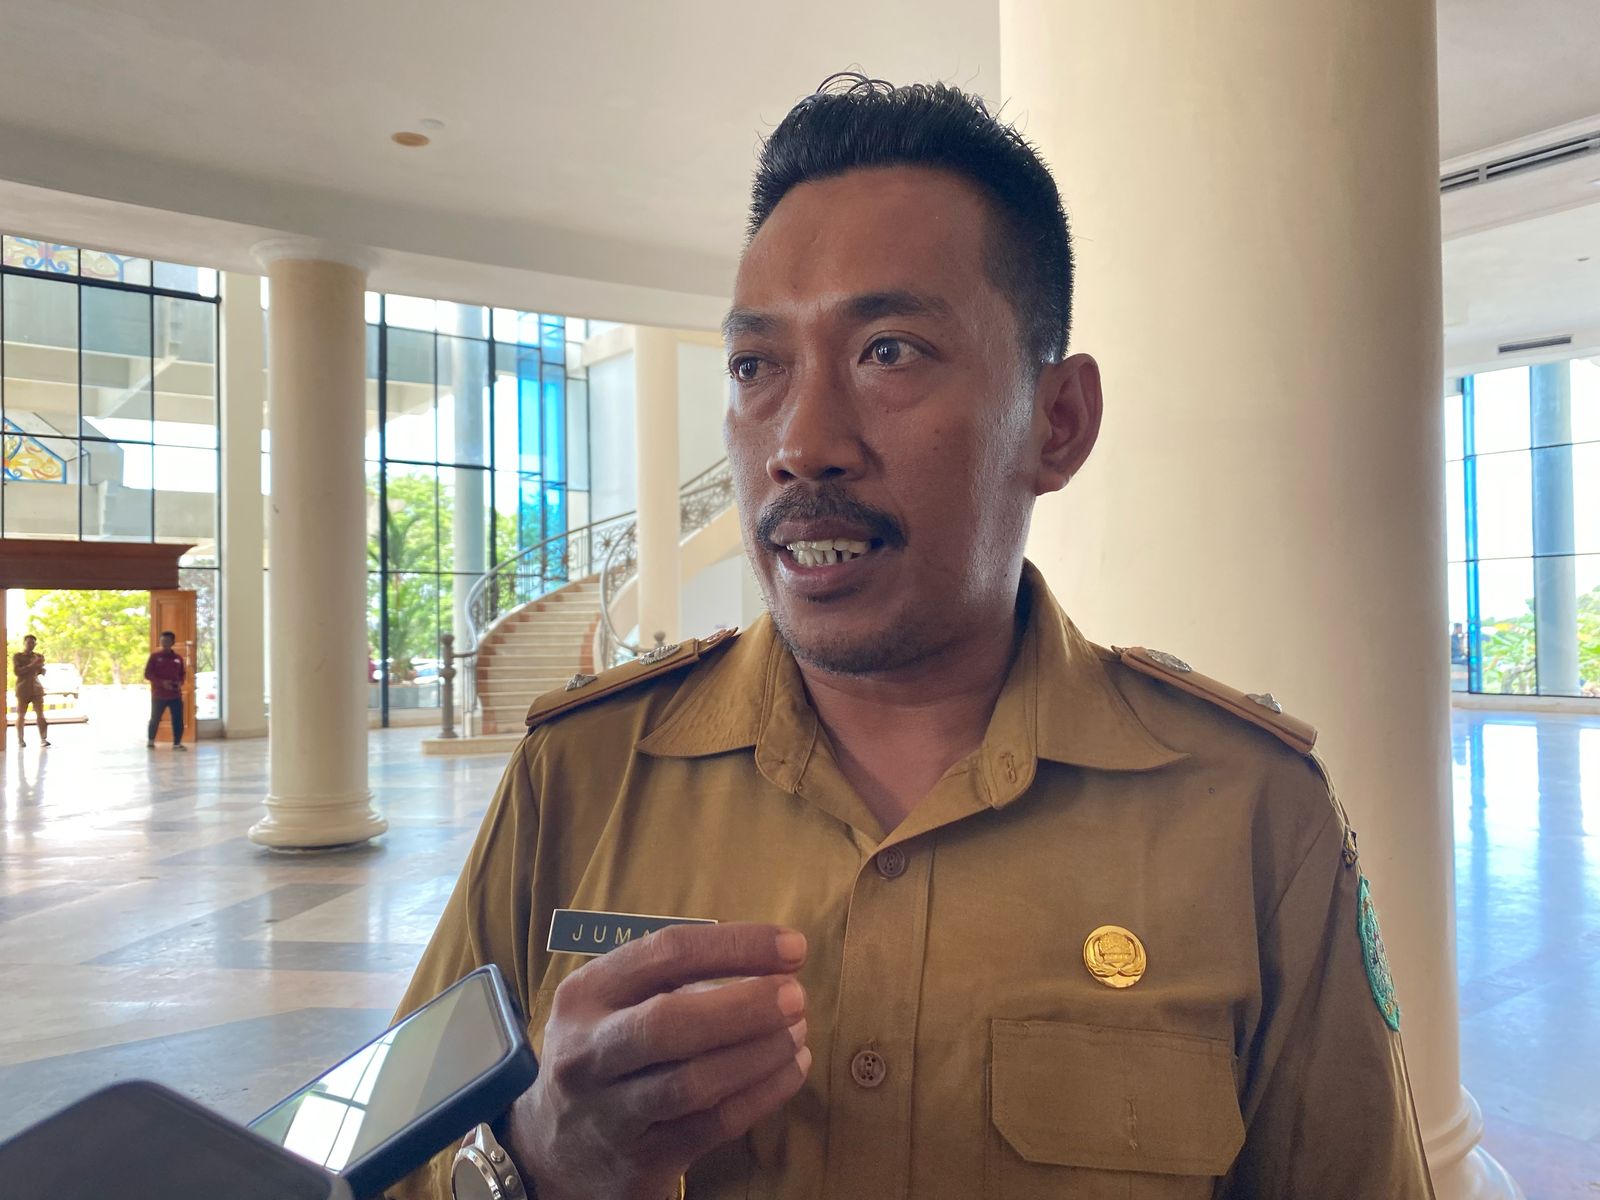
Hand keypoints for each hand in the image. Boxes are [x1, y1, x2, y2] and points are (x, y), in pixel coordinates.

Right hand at [504, 923, 811, 1199]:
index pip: (666, 954)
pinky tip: (792, 1070)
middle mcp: (589, 1052)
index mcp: (586, 995)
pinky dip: (762, 1094)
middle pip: (671, 1022)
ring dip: (759, 1053)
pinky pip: (714, 1125)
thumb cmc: (604, 1055)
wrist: (551, 1151)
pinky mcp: (641, 1160)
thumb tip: (771, 960)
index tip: (792, 946)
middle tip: (798, 996)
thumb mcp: (611, 1004)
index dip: (736, 946)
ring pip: (694, 1082)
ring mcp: (611, 1112)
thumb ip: (674, 979)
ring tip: (799, 1033)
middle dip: (746, 1006)